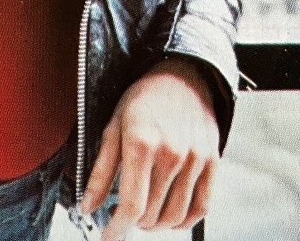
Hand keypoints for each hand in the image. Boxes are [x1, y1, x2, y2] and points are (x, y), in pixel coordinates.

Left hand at [81, 57, 219, 240]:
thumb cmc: (144, 98)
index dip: (117, 229)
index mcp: (142, 143)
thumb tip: (86, 206)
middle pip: (152, 215)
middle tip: (126, 213)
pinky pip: (201, 207)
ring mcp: (195, 159)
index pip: (131, 205)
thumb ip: (101, 170)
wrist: (181, 75)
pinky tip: (171, 215)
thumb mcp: (114, 126)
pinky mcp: (212, 161)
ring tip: (147, 214)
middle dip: (134, 222)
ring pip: (175, 216)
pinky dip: (185, 221)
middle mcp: (171, 154)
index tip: (108, 237)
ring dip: (157, 224)